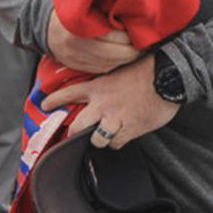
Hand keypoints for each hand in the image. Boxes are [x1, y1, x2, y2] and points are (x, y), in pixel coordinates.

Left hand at [41, 54, 178, 149]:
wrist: (168, 75)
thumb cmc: (145, 70)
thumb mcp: (117, 70)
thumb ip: (104, 81)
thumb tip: (99, 88)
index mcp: (97, 87)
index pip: (68, 94)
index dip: (54, 101)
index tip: (44, 106)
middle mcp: (102, 104)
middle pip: (77, 126)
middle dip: (73, 133)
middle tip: (73, 135)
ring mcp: (115, 118)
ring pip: (96, 139)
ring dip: (98, 140)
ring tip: (103, 135)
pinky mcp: (130, 128)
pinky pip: (117, 143)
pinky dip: (117, 141)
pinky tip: (121, 135)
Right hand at [46, 10, 139, 73]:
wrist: (47, 27)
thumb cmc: (72, 13)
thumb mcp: (86, 7)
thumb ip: (105, 12)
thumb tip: (132, 18)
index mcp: (79, 27)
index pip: (113, 36)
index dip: (129, 36)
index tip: (137, 32)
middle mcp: (75, 45)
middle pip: (114, 54)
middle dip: (131, 51)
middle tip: (140, 45)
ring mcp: (74, 58)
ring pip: (109, 64)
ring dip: (124, 59)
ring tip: (132, 52)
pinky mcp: (75, 66)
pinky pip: (100, 70)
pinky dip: (112, 65)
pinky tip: (117, 58)